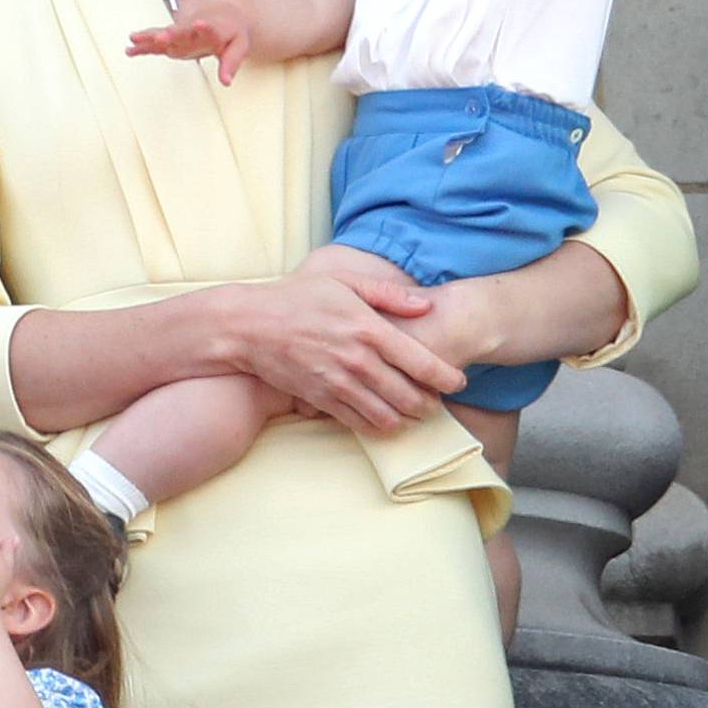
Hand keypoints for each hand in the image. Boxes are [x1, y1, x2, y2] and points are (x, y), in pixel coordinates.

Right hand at [128, 0, 252, 84]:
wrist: (224, 11)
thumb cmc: (232, 29)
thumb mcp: (239, 46)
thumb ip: (231, 63)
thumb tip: (226, 82)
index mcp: (213, 28)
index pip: (209, 28)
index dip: (204, 27)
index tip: (199, 24)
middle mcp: (193, 28)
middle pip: (181, 31)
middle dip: (171, 33)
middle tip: (161, 36)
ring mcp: (181, 32)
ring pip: (164, 33)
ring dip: (150, 36)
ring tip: (135, 39)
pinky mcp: (172, 37)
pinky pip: (156, 41)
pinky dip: (144, 44)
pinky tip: (130, 48)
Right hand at [232, 269, 467, 434]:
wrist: (249, 326)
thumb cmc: (297, 296)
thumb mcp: (343, 280)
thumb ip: (388, 294)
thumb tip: (426, 305)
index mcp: (368, 328)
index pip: (422, 363)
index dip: (447, 378)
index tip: (458, 381)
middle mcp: (357, 360)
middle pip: (411, 397)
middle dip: (431, 403)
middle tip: (437, 400)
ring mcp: (339, 384)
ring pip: (389, 417)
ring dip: (408, 420)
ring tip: (414, 413)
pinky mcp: (321, 400)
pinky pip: (360, 425)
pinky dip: (380, 427)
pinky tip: (385, 419)